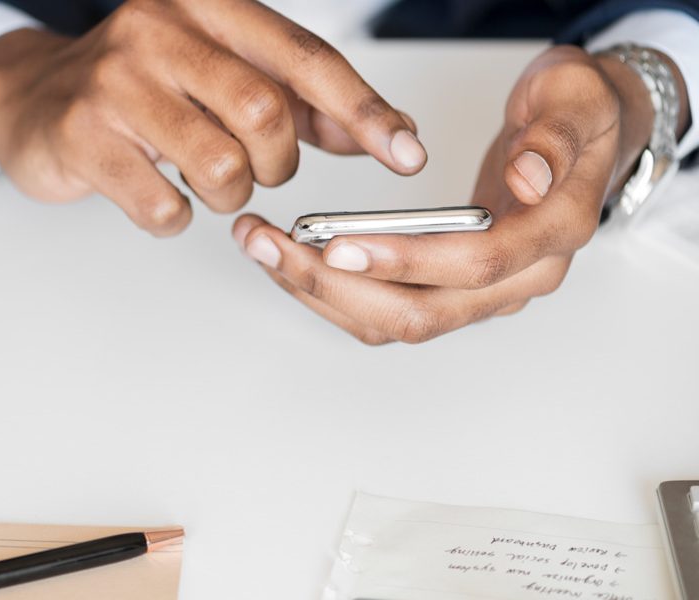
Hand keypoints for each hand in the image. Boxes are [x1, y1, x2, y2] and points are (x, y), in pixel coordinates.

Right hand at [0, 0, 425, 235]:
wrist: (33, 99)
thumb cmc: (140, 87)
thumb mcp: (222, 73)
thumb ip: (300, 100)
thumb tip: (381, 132)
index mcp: (204, 2)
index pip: (304, 58)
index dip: (363, 111)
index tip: (406, 153)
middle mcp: (157, 29)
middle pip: (265, 115)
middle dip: (275, 164)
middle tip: (256, 170)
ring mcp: (114, 82)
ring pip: (220, 167)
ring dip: (228, 195)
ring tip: (203, 182)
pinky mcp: (81, 135)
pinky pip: (163, 206)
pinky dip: (174, 217)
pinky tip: (157, 195)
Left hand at [233, 45, 671, 343]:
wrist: (585, 133)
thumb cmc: (576, 114)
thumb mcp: (574, 97)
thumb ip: (552, 137)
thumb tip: (527, 179)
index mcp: (554, 235)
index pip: (476, 266)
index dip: (407, 261)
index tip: (340, 245)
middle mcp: (520, 278)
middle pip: (421, 312)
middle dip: (336, 286)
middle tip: (271, 246)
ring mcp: (484, 292)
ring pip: (394, 321)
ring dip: (321, 293)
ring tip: (263, 248)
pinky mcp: (452, 288)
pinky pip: (387, 309)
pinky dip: (333, 291)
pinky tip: (291, 259)